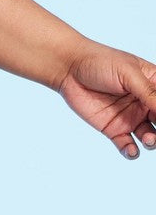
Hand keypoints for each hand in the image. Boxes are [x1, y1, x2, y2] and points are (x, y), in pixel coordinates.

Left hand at [56, 44, 155, 159]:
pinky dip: (132, 152)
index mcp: (153, 86)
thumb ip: (149, 93)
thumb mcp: (127, 73)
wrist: (67, 67)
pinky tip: (130, 149)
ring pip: (151, 138)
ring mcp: (130, 118)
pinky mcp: (114, 129)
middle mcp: (144, 104)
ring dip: (152, 142)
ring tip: (148, 139)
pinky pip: (128, 146)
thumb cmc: (98, 62)